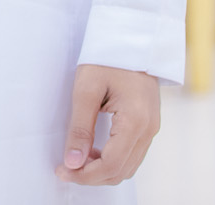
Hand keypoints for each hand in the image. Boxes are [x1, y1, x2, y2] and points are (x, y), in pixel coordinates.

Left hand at [56, 63, 159, 184]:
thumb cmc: (106, 58)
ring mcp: (152, 128)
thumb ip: (80, 129)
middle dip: (92, 176)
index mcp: (135, 121)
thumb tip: (72, 162)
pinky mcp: (148, 125)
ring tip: (77, 159)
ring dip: (102, 170)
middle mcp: (149, 129)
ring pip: (128, 167)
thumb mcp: (86, 89)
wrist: (131, 37)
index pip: (111, 165)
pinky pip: (132, 155)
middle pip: (121, 171)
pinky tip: (93, 151)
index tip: (62, 171)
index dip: (85, 175)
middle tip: (65, 168)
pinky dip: (112, 160)